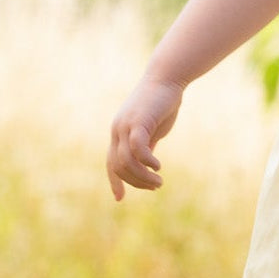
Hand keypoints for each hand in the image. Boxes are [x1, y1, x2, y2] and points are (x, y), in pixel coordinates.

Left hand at [107, 75, 184, 200]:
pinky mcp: (138, 121)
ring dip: (142, 176)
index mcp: (119, 132)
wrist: (167, 78)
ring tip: (158, 182)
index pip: (111, 163)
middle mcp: (118, 130)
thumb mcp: (153, 127)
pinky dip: (146, 161)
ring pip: (127, 161)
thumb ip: (147, 143)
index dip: (115, 182)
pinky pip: (137, 148)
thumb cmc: (163, 101)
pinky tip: (158, 166)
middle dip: (136, 182)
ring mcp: (126, 125)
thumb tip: (146, 163)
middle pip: (119, 167)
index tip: (120, 199)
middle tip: (155, 186)